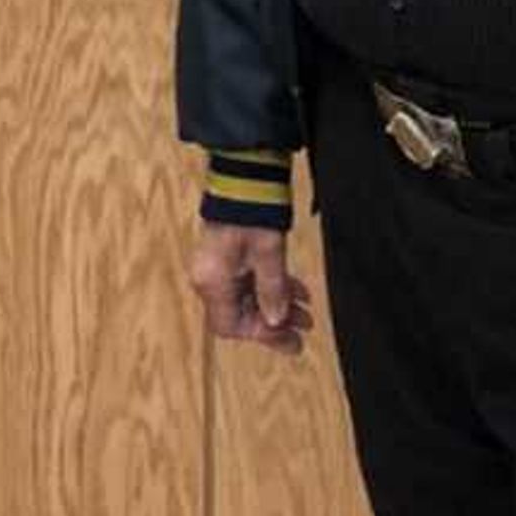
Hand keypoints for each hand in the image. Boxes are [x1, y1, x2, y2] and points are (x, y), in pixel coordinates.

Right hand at [187, 221, 315, 357]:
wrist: (245, 178)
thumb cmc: (252, 213)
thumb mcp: (269, 255)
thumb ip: (273, 291)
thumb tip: (277, 321)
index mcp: (213, 282)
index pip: (231, 326)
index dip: (261, 335)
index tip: (288, 337)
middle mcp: (210, 279)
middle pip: (240, 315)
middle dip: (275, 323)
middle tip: (303, 330)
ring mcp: (218, 268)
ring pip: (249, 300)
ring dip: (277, 306)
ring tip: (306, 313)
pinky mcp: (228, 258)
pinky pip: (249, 283)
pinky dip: (272, 288)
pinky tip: (297, 291)